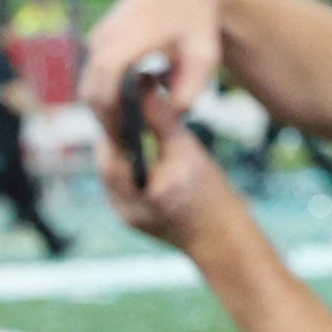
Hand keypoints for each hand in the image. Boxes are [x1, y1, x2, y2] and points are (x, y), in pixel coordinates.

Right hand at [80, 0, 236, 126]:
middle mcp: (106, 36)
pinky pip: (93, 75)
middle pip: (90, 90)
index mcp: (129, 39)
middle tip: (124, 145)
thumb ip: (191, 90)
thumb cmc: (196, 23)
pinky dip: (103, 94)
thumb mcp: (205, 57)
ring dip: (102, 108)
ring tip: (126, 130)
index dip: (107, 115)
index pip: (104, 84)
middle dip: (103, 119)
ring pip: (88, 84)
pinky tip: (126, 109)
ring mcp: (98, 36)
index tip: (121, 140)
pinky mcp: (97, 39)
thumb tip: (169, 114)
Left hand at [93, 64, 229, 243]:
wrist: (222, 242)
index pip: (109, 146)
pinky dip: (130, 161)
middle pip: (108, 157)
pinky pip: (123, 180)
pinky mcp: (131, 215)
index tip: (122, 93)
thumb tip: (145, 89)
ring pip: (114, 167)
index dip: (113, 117)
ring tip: (133, 119)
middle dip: (117, 130)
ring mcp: (124, 213)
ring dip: (123, 145)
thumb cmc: (211, 199)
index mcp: (131, 193)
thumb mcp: (189, 154)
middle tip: (126, 101)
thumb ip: (164, 122)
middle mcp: (120, 206)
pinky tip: (141, 144)